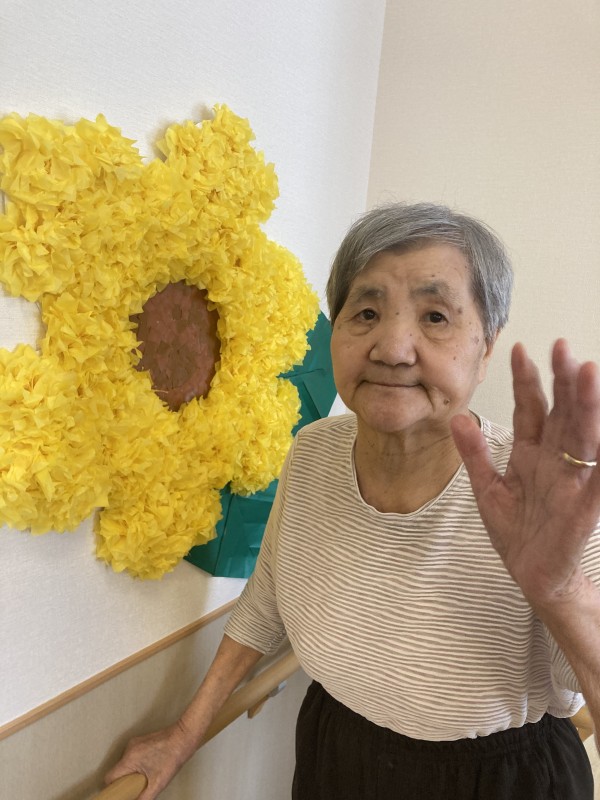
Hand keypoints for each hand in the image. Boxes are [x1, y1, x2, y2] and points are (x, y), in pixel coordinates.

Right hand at [104, 720, 194, 799]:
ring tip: (146, 775)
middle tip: (136, 786)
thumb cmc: (173, 757)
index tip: (120, 793)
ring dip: (132, 771)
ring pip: (125, 763)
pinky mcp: (141, 740)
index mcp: (129, 759)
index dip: (113, 788)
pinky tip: (150, 766)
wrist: (184, 736)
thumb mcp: (158, 783)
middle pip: (118, 770)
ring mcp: (135, 742)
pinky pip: (133, 755)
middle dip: (125, 780)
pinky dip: (137, 763)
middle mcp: (129, 749)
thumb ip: (144, 797)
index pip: (109, 777)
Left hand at [451, 339, 599, 608]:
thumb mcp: (488, 489)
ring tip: (587, 373)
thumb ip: (475, 454)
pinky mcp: (584, 508)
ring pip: (582, 436)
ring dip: (586, 406)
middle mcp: (556, 461)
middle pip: (562, 413)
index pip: (531, 408)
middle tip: (561, 346)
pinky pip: (597, 481)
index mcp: (532, 454)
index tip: (520, 349)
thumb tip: (458, 417)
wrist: (534, 576)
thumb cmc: (516, 532)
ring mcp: (573, 482)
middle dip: (561, 380)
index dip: (526, 380)